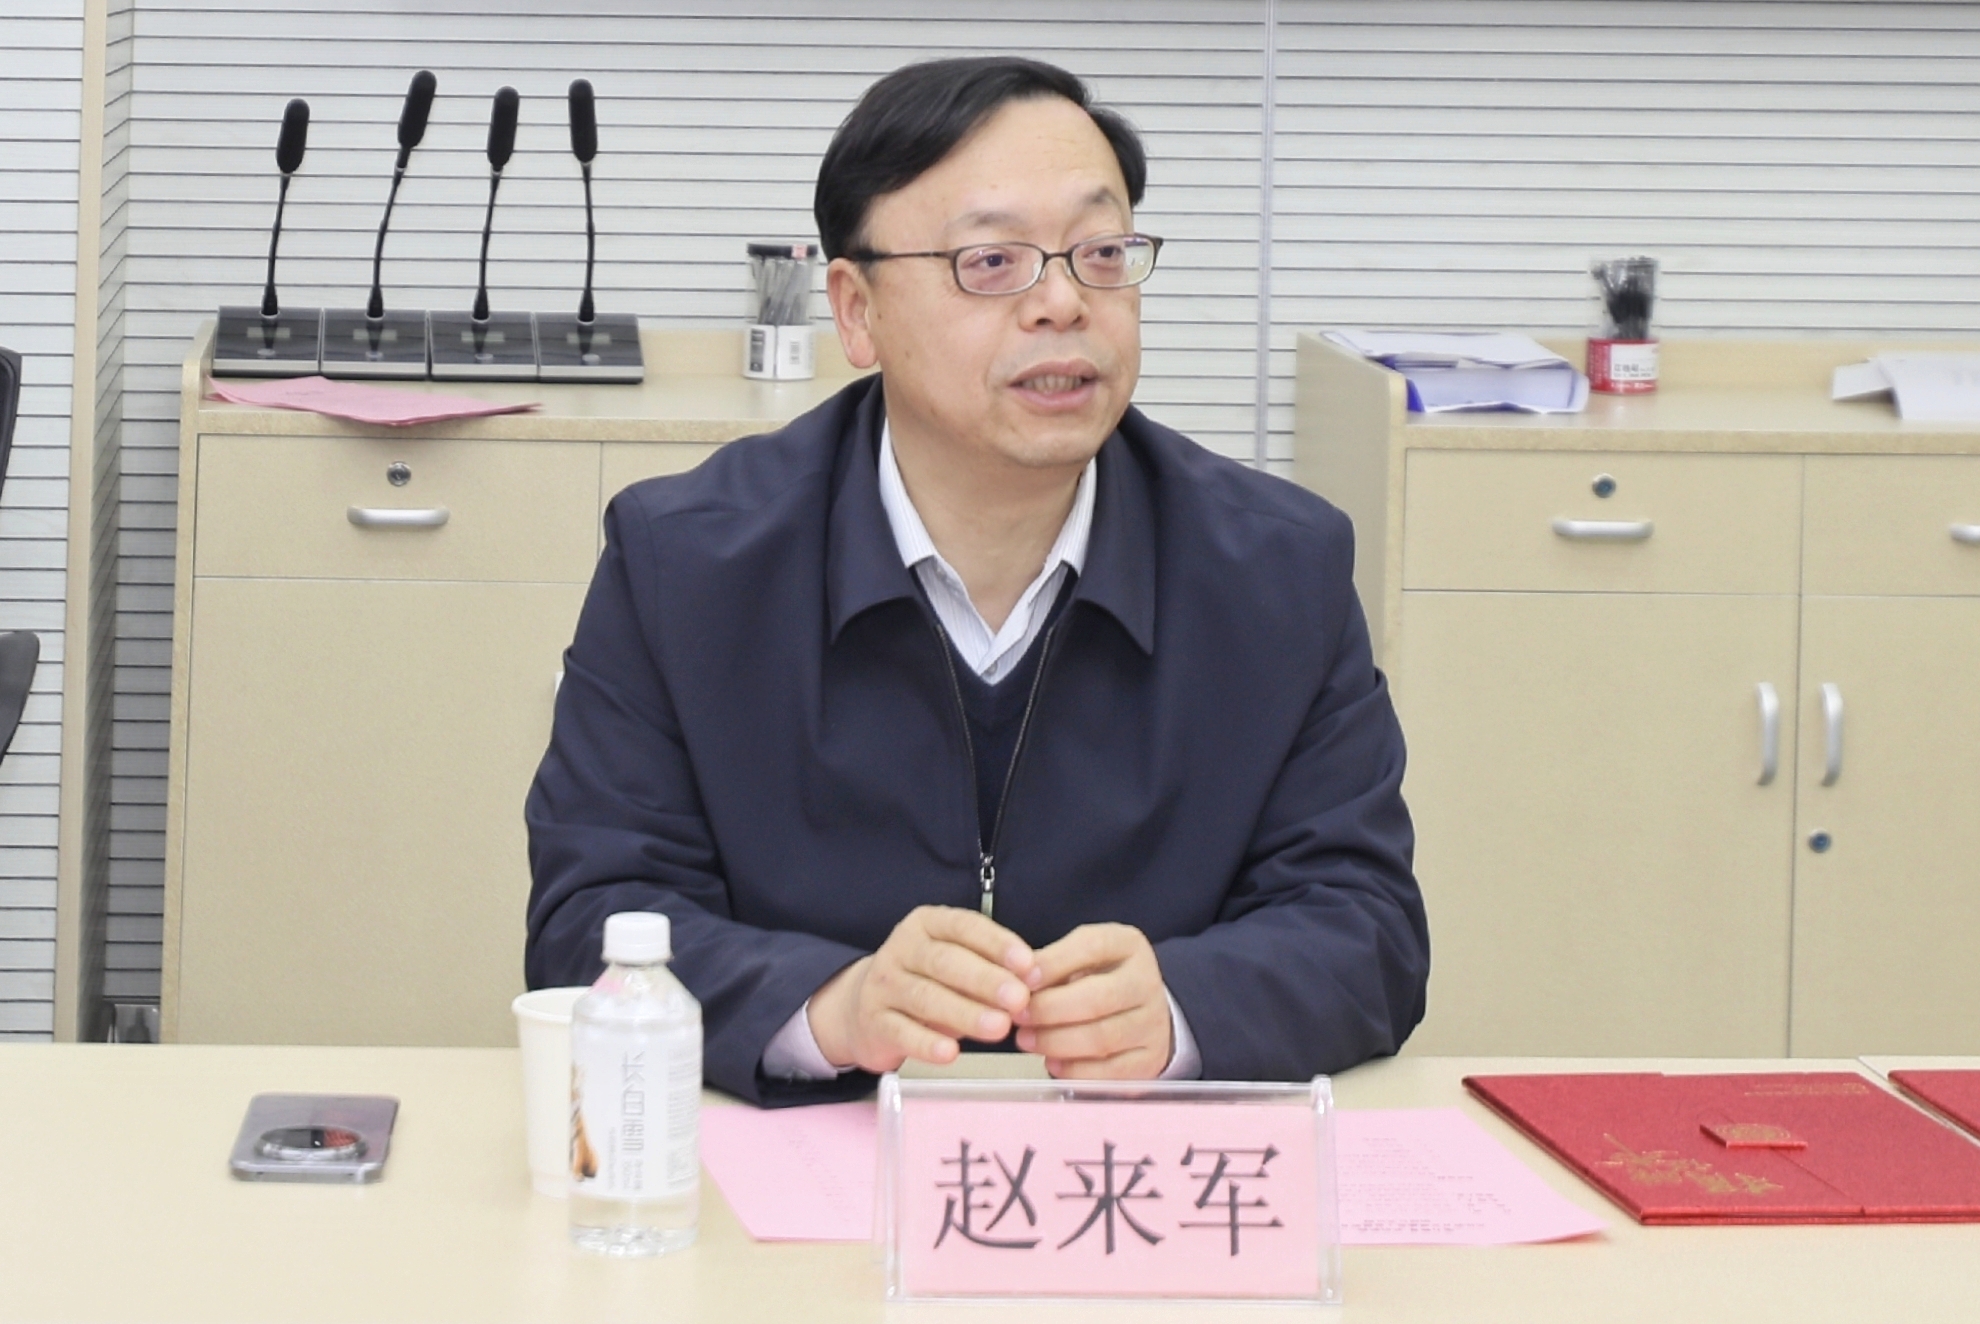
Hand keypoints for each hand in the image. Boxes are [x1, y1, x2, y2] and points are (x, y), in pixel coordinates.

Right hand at [808, 905, 1039, 1073]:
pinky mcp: (873, 1022)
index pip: (964, 926)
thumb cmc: (927, 981)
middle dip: (986, 980)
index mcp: (927, 924)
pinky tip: (951, 1052)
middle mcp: (902, 949)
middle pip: (945, 961)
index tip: (1028, 964)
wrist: (863, 1007)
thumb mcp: (957, 963)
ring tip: (999, 1028)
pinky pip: (901, 1032)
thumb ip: (992, 967)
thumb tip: (1035, 980)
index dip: (997, 943)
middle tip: (1019, 1000)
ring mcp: (883, 985)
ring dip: (965, 1013)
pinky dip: (927, 1044)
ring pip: (926, 997)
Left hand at [1013, 923, 1171, 1079]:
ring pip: (1101, 1038)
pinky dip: (1074, 1070)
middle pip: (1097, 999)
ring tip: (1026, 1040)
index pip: (1092, 947)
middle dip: (1048, 1010)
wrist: (1140, 1011)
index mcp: (1128, 945)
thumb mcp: (1079, 957)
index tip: (1021, 979)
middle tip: (1018, 1016)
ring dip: (1055, 1042)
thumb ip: (1050, 964)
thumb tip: (1017, 979)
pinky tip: (1052, 1062)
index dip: (1053, 964)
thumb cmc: (1098, 979)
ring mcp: (1153, 1023)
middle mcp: (1147, 982)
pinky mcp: (1151, 1060)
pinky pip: (1109, 1072)